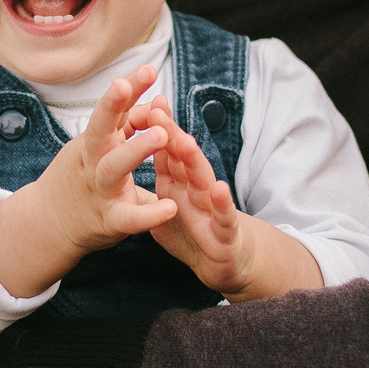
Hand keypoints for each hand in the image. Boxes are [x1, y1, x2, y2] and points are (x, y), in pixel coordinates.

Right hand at [0, 65, 174, 297]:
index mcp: (94, 142)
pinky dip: (148, 215)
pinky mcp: (109, 221)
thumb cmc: (80, 179)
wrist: (47, 225)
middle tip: (127, 85)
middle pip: (100, 129)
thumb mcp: (97, 148)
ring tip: (162, 134)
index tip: (149, 68)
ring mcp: (100, 190)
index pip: (112, 110)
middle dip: (112, 106)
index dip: (129, 89)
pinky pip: (128, 218)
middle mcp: (93, 162)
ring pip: (114, 167)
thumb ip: (127, 125)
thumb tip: (157, 99)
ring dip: (135, 149)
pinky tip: (169, 208)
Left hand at [141, 110, 325, 300]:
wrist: (223, 264)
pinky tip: (219, 189)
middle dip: (170, 135)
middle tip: (157, 111)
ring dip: (195, 161)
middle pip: (183, 159)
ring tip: (185, 142)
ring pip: (203, 181)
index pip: (167, 151)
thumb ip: (161, 175)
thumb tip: (143, 144)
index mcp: (180, 183)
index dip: (156, 129)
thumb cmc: (194, 230)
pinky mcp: (226, 233)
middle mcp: (197, 189)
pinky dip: (222, 204)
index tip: (142, 103)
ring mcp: (212, 209)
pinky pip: (223, 217)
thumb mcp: (170, 203)